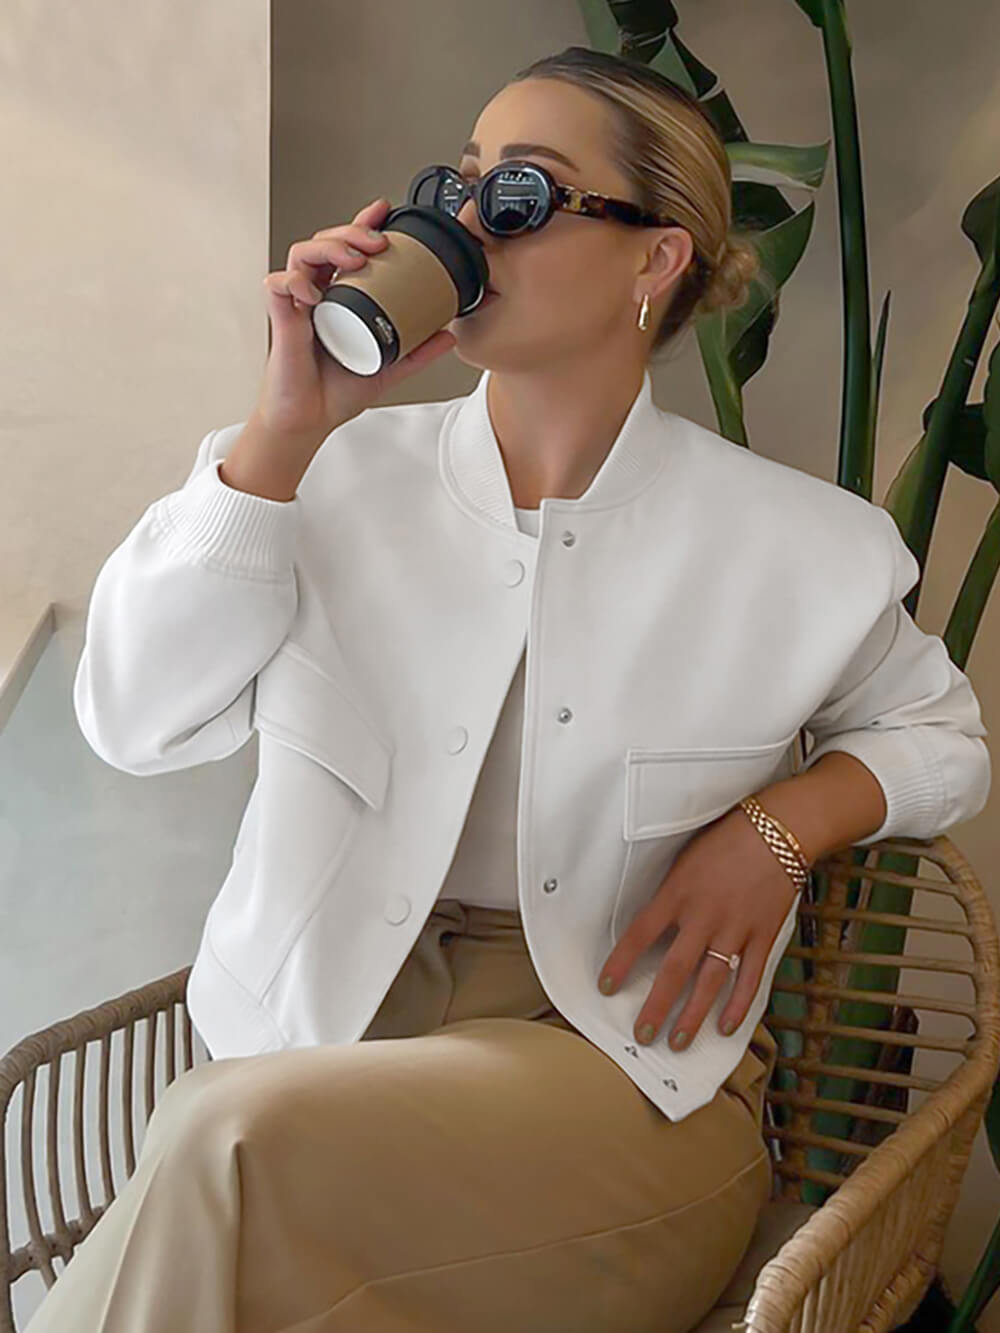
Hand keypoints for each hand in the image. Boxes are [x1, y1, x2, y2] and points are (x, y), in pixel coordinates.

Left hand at [596, 803, 800, 1048]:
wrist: (778, 830)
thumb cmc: (728, 837)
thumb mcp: (686, 859)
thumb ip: (670, 893)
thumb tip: (650, 925)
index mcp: (678, 893)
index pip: (640, 934)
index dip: (620, 963)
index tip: (606, 986)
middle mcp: (704, 916)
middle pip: (673, 969)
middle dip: (655, 1006)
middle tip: (641, 1034)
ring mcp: (735, 929)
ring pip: (710, 982)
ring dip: (692, 1016)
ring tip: (677, 1042)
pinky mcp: (764, 936)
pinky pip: (750, 978)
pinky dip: (738, 1005)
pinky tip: (725, 1027)